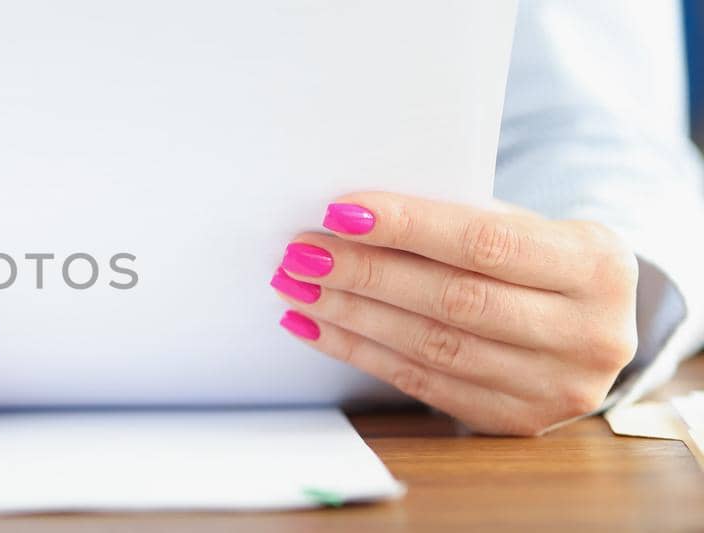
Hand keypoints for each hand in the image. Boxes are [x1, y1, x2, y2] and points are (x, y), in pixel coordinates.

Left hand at [270, 192, 638, 434]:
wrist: (592, 328)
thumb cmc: (542, 262)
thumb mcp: (530, 228)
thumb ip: (461, 220)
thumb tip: (354, 216)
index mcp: (597, 266)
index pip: (486, 243)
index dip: (408, 227)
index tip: (339, 212)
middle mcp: (588, 333)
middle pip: (453, 300)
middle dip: (366, 273)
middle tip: (302, 253)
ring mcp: (555, 387)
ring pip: (432, 346)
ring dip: (351, 315)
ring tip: (297, 287)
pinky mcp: (515, 420)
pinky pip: (421, 383)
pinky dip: (360, 352)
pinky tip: (316, 327)